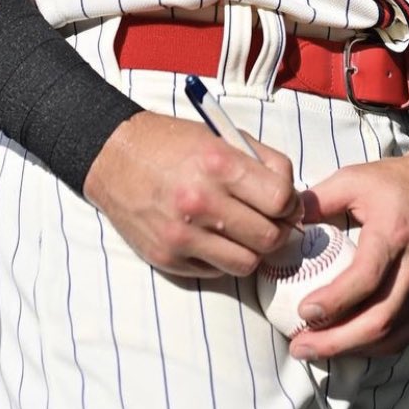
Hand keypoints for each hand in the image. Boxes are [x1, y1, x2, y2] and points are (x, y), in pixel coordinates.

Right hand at [83, 110, 301, 277]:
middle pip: (269, 238)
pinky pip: (216, 272)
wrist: (114, 157)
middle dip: (277, 230)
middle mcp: (200, 202)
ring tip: (243, 231)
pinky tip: (213, 236)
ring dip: (252, 249)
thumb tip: (294, 196)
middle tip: (269, 219)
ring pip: (247, 263)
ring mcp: (182, 236)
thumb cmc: (171, 144)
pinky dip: (223, 258)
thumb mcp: (220, 136)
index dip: (290, 202)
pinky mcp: (167, 258)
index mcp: (218, 165)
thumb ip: (262, 162)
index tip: (284, 200)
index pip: (280, 199)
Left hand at [288, 149, 408, 359]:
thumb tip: (283, 223)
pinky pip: (404, 336)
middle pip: (378, 319)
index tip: (303, 312)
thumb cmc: (399, 182)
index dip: (334, 302)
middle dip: (335, 341)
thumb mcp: (355, 178)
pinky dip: (374, 347)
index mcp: (394, 234)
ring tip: (313, 350)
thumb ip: (318, 200)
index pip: (366, 279)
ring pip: (391, 335)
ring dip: (350, 349)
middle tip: (299, 346)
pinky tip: (348, 346)